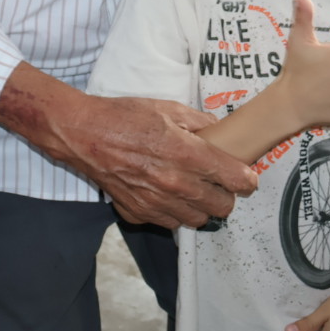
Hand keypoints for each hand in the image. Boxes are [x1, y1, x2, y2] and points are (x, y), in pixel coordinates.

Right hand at [61, 92, 256, 228]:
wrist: (83, 134)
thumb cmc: (123, 117)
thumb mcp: (167, 108)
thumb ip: (199, 122)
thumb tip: (219, 130)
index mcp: (187, 154)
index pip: (236, 180)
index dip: (247, 179)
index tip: (245, 177)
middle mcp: (175, 184)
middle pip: (222, 207)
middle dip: (225, 195)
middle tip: (218, 182)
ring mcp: (156, 203)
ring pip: (197, 220)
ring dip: (200, 206)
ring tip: (190, 189)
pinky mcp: (139, 213)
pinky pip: (168, 222)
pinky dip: (172, 212)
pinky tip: (164, 194)